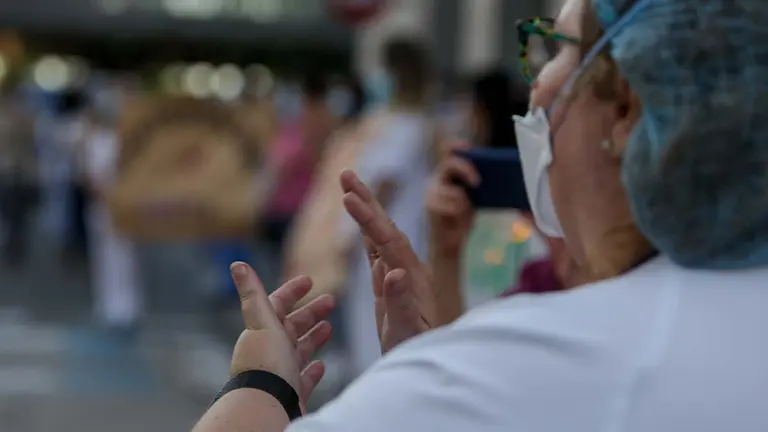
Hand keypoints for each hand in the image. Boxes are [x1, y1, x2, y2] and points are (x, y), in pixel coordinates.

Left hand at [229, 263, 334, 410]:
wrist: (266, 405)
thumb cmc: (265, 363)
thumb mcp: (261, 321)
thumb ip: (252, 293)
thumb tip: (237, 264)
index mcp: (264, 330)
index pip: (277, 304)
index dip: (292, 291)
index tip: (309, 280)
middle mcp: (271, 350)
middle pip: (292, 326)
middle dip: (310, 312)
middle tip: (331, 300)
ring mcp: (281, 372)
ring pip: (299, 350)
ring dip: (314, 337)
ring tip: (330, 327)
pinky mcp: (291, 393)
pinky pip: (303, 379)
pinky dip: (313, 370)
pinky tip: (321, 364)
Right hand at [340, 170, 435, 352]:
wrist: (426, 364)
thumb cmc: (415, 351)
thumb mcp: (406, 332)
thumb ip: (401, 303)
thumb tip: (392, 271)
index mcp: (411, 276)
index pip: (387, 239)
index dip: (368, 217)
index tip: (348, 197)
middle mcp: (408, 269)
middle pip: (386, 227)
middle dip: (367, 200)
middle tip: (345, 174)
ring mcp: (400, 274)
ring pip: (381, 235)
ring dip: (367, 210)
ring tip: (349, 187)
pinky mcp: (392, 284)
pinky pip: (378, 250)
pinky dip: (368, 232)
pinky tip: (362, 221)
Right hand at [426, 152, 479, 255]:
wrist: (450, 241)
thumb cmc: (462, 218)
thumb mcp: (472, 196)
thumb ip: (476, 183)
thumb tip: (500, 174)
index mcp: (447, 173)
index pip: (448, 151)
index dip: (457, 147)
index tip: (469, 148)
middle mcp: (436, 179)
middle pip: (450, 164)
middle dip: (466, 170)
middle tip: (478, 182)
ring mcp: (432, 192)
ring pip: (455, 190)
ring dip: (465, 201)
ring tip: (466, 210)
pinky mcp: (431, 206)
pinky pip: (454, 204)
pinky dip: (460, 211)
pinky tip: (458, 218)